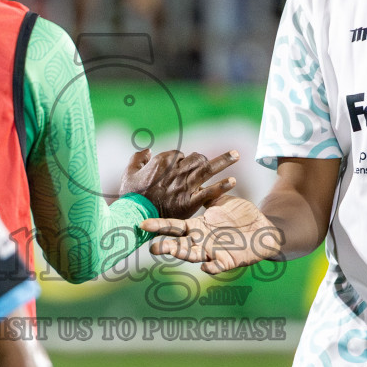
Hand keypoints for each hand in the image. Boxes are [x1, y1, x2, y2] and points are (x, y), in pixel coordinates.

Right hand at [119, 148, 238, 219]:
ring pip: (208, 168)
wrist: (134, 216)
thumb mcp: (129, 172)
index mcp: (163, 161)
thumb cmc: (130, 195)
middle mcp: (177, 170)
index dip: (179, 161)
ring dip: (224, 160)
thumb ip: (138, 158)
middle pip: (196, 158)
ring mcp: (185, 185)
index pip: (179, 154)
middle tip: (206, 164)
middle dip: (202, 160)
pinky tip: (233, 181)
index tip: (178, 169)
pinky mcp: (190, 201)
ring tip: (237, 155)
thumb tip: (147, 150)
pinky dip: (222, 186)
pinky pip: (209, 192)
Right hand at [142, 194, 282, 272]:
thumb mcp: (221, 202)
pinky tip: (205, 266)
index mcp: (198, 226)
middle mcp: (202, 241)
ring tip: (173, 252)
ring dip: (182, 255)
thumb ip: (206, 196)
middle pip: (179, 245)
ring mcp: (213, 252)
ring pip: (194, 256)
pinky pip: (217, 266)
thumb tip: (191, 183)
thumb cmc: (241, 215)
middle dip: (166, 246)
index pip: (174, 227)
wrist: (264, 227)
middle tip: (153, 248)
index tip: (143, 224)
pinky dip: (211, 267)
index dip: (160, 226)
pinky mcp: (228, 261)